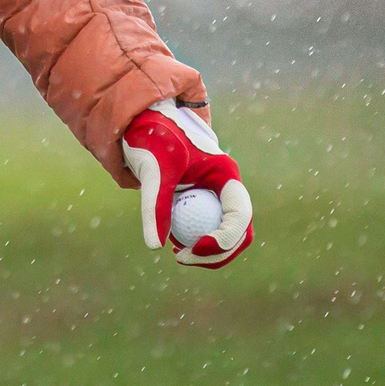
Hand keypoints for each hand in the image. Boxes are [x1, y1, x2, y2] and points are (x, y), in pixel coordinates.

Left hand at [121, 99, 251, 268]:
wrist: (144, 127)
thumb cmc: (152, 142)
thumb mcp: (154, 173)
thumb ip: (156, 207)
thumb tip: (154, 246)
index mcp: (226, 175)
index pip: (240, 215)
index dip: (224, 239)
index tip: (194, 250)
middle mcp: (227, 188)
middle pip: (238, 231)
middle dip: (217, 253)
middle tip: (183, 258)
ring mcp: (217, 197)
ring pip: (225, 235)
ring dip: (207, 252)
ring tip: (177, 253)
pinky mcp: (203, 203)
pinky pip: (208, 230)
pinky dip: (195, 242)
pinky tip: (172, 245)